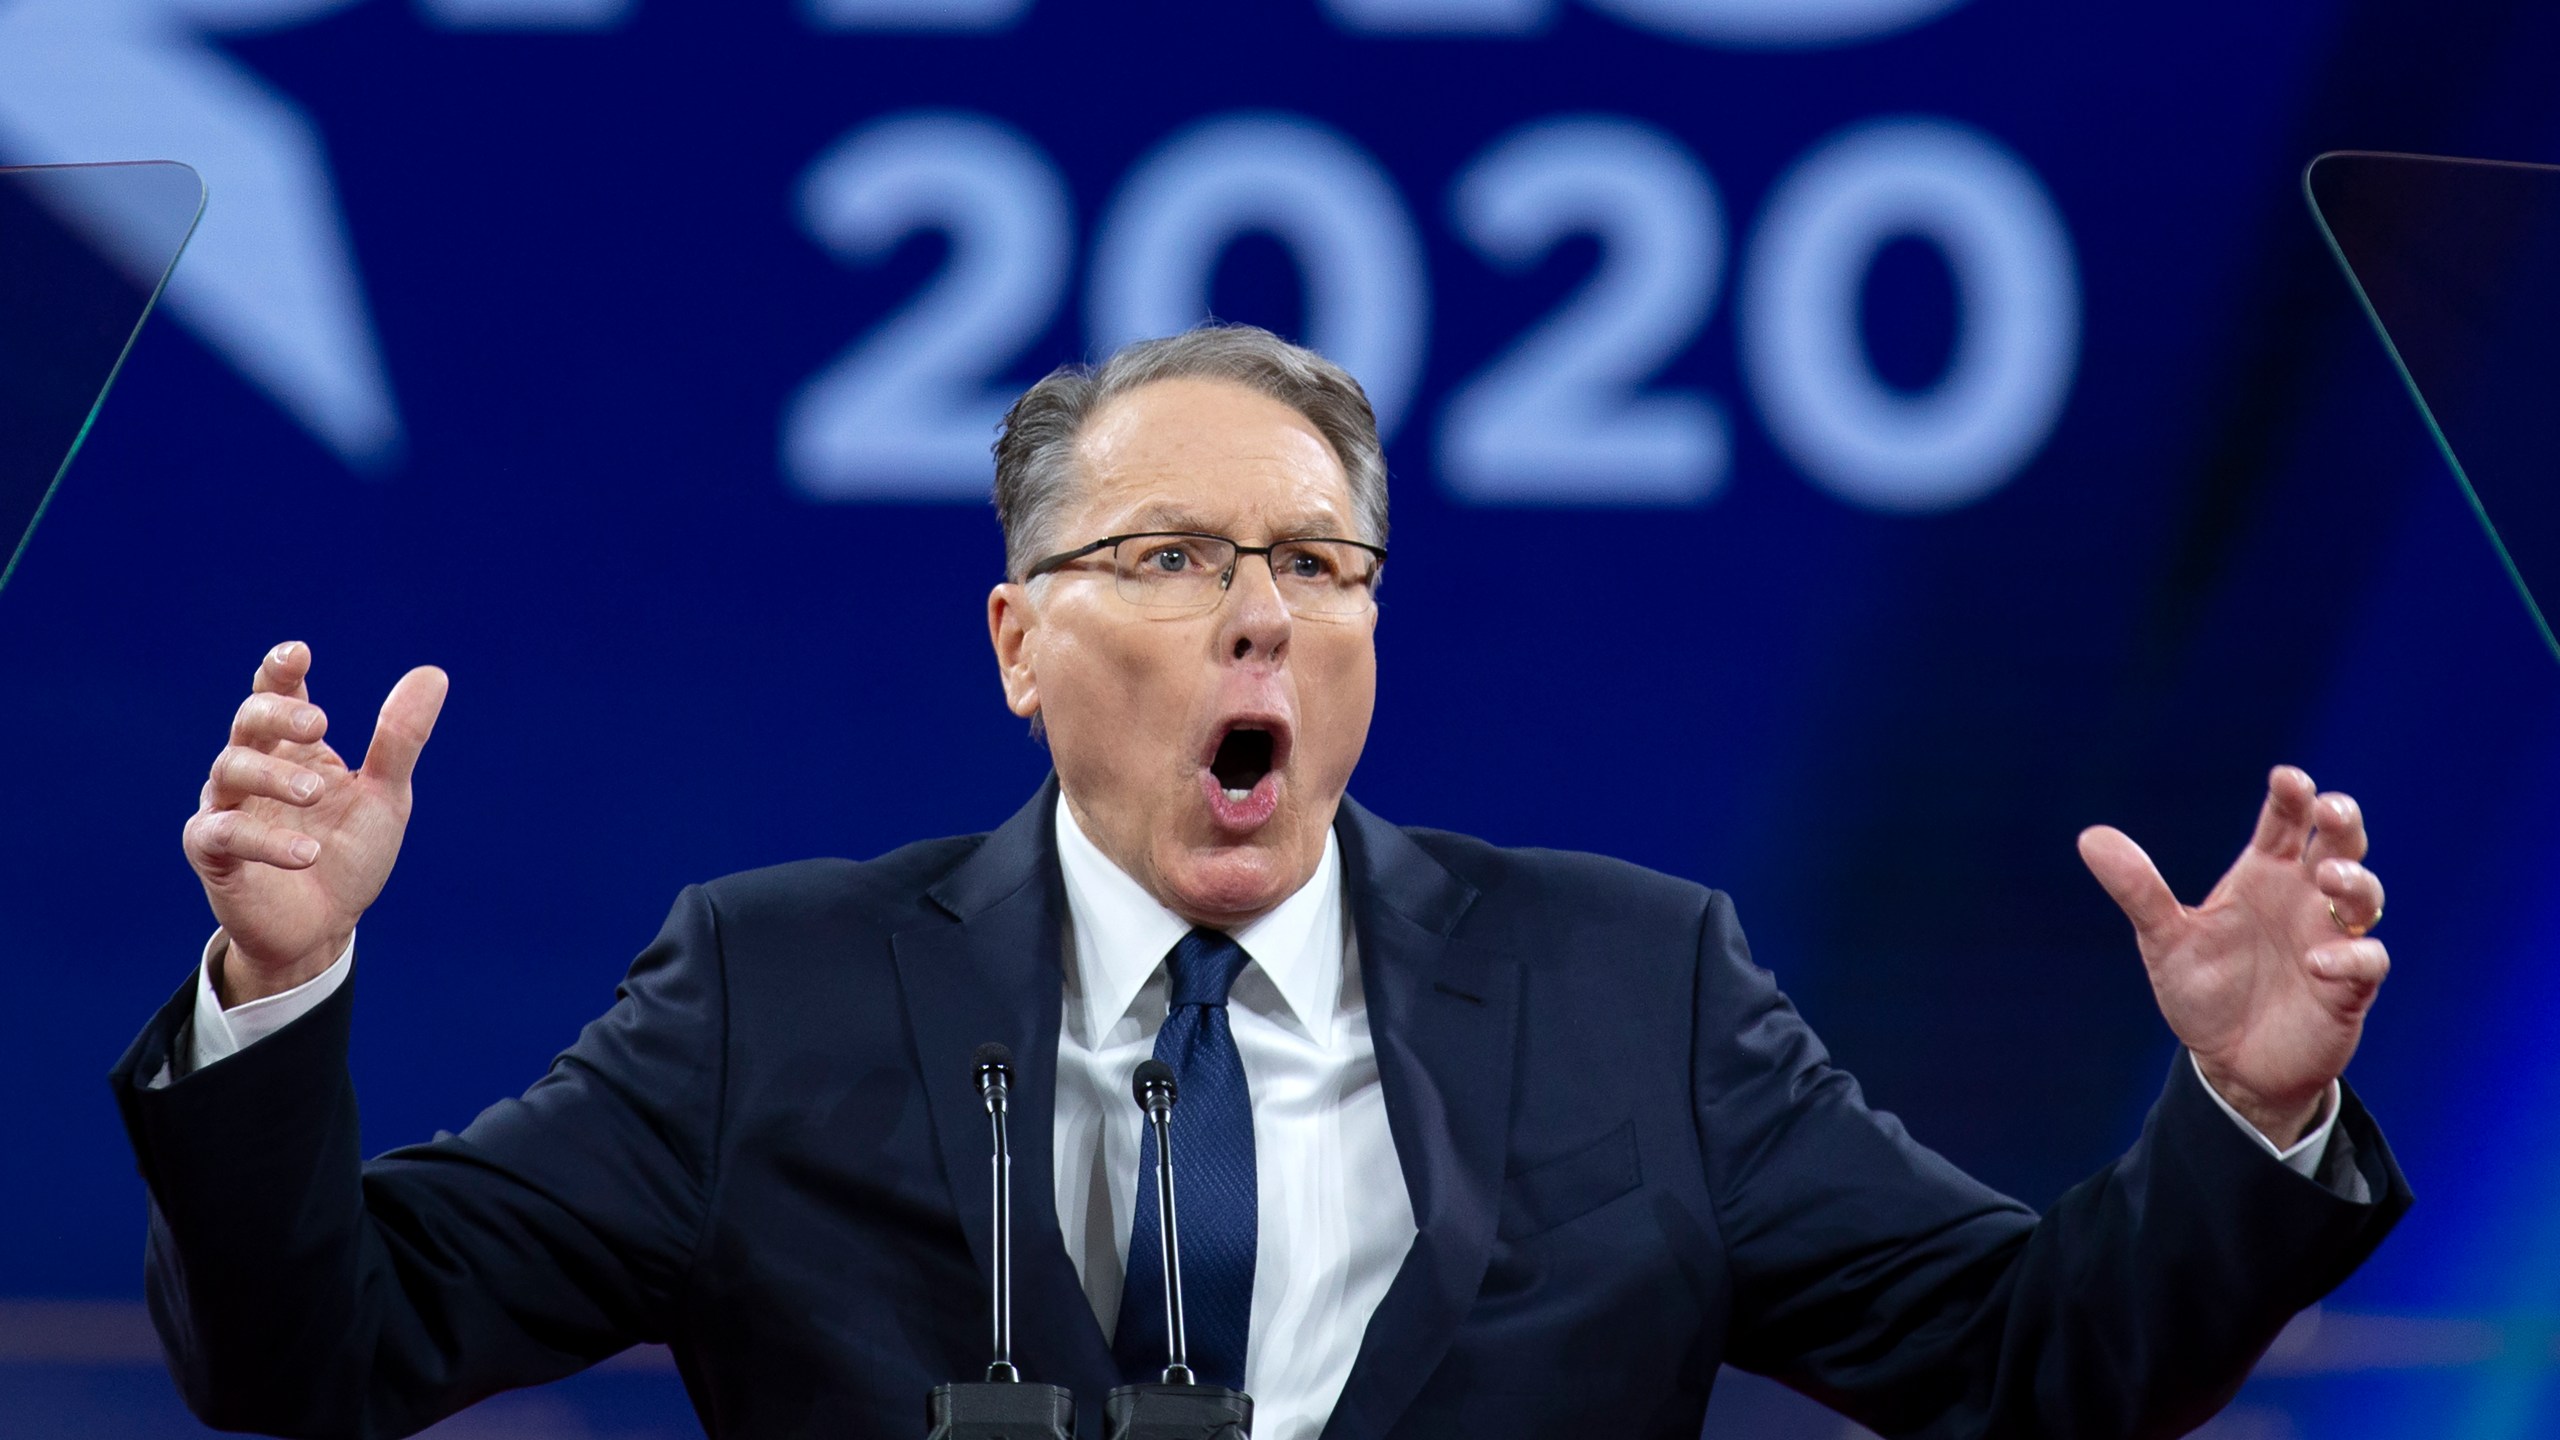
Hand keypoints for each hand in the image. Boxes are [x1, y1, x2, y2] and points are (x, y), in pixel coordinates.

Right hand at [182, 643, 447, 1004]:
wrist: (325, 927)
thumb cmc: (349, 853)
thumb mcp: (385, 795)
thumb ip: (400, 739)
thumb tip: (433, 674)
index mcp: (292, 750)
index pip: (275, 694)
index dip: (279, 670)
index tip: (298, 654)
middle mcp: (252, 770)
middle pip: (247, 722)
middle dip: (278, 715)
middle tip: (321, 726)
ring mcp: (227, 808)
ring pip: (230, 770)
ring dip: (275, 776)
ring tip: (318, 792)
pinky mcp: (212, 853)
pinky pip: (225, 833)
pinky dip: (265, 840)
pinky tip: (306, 852)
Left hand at [2077, 766, 2387, 1145]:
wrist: (2227, 1063)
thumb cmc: (2202, 991)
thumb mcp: (2163, 938)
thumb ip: (2137, 889)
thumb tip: (2089, 837)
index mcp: (2264, 876)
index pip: (2285, 822)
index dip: (2292, 796)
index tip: (2286, 779)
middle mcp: (2303, 899)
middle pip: (2339, 845)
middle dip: (2342, 822)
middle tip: (2330, 810)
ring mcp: (2331, 940)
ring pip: (2363, 896)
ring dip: (2354, 883)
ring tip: (2325, 880)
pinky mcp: (2349, 987)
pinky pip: (2366, 961)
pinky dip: (2348, 957)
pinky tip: (2316, 962)